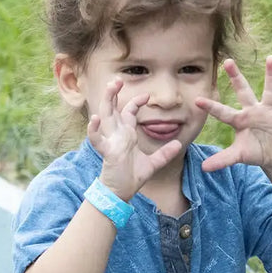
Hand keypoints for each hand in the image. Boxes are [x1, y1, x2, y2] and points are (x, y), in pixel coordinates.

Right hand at [87, 78, 183, 199]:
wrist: (121, 192)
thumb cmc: (132, 177)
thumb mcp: (153, 164)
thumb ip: (165, 153)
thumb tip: (178, 144)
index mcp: (126, 134)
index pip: (128, 111)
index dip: (135, 101)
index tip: (147, 95)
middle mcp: (117, 134)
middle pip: (112, 108)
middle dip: (114, 93)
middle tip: (118, 79)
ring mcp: (111, 142)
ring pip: (104, 117)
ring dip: (106, 102)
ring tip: (109, 88)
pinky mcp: (107, 152)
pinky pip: (97, 139)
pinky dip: (94, 130)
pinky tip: (94, 119)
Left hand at [195, 57, 271, 174]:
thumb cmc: (254, 152)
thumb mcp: (238, 156)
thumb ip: (222, 160)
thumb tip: (203, 168)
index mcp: (240, 120)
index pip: (223, 112)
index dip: (211, 107)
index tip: (197, 100)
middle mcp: (254, 111)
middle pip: (244, 91)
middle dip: (236, 77)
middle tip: (227, 61)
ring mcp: (270, 112)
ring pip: (270, 91)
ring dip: (271, 75)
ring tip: (271, 58)